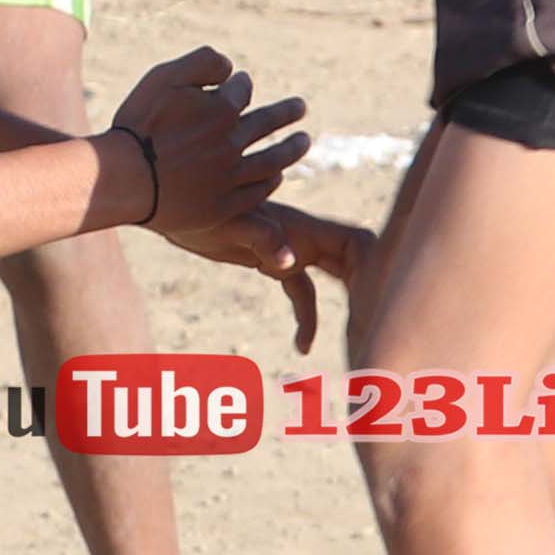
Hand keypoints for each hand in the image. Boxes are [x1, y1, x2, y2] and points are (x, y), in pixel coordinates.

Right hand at [105, 44, 310, 241]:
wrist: (122, 179)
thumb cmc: (138, 125)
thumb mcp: (163, 77)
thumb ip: (201, 62)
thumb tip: (231, 67)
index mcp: (221, 110)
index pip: (241, 91)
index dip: (242, 84)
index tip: (241, 82)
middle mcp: (232, 143)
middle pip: (267, 124)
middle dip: (286, 113)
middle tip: (300, 107)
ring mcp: (229, 177)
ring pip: (271, 160)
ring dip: (292, 149)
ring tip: (304, 142)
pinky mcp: (223, 205)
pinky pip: (256, 193)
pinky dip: (271, 182)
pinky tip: (278, 177)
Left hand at [197, 197, 368, 352]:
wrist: (176, 208)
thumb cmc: (203, 211)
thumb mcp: (233, 226)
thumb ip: (263, 239)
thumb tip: (290, 261)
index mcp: (303, 227)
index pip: (356, 243)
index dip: (376, 267)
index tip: (378, 301)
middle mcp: (305, 237)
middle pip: (354, 263)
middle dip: (368, 292)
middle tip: (371, 328)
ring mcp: (293, 250)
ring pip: (332, 281)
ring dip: (343, 307)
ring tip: (352, 342)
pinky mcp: (276, 264)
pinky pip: (303, 293)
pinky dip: (306, 319)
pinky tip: (301, 347)